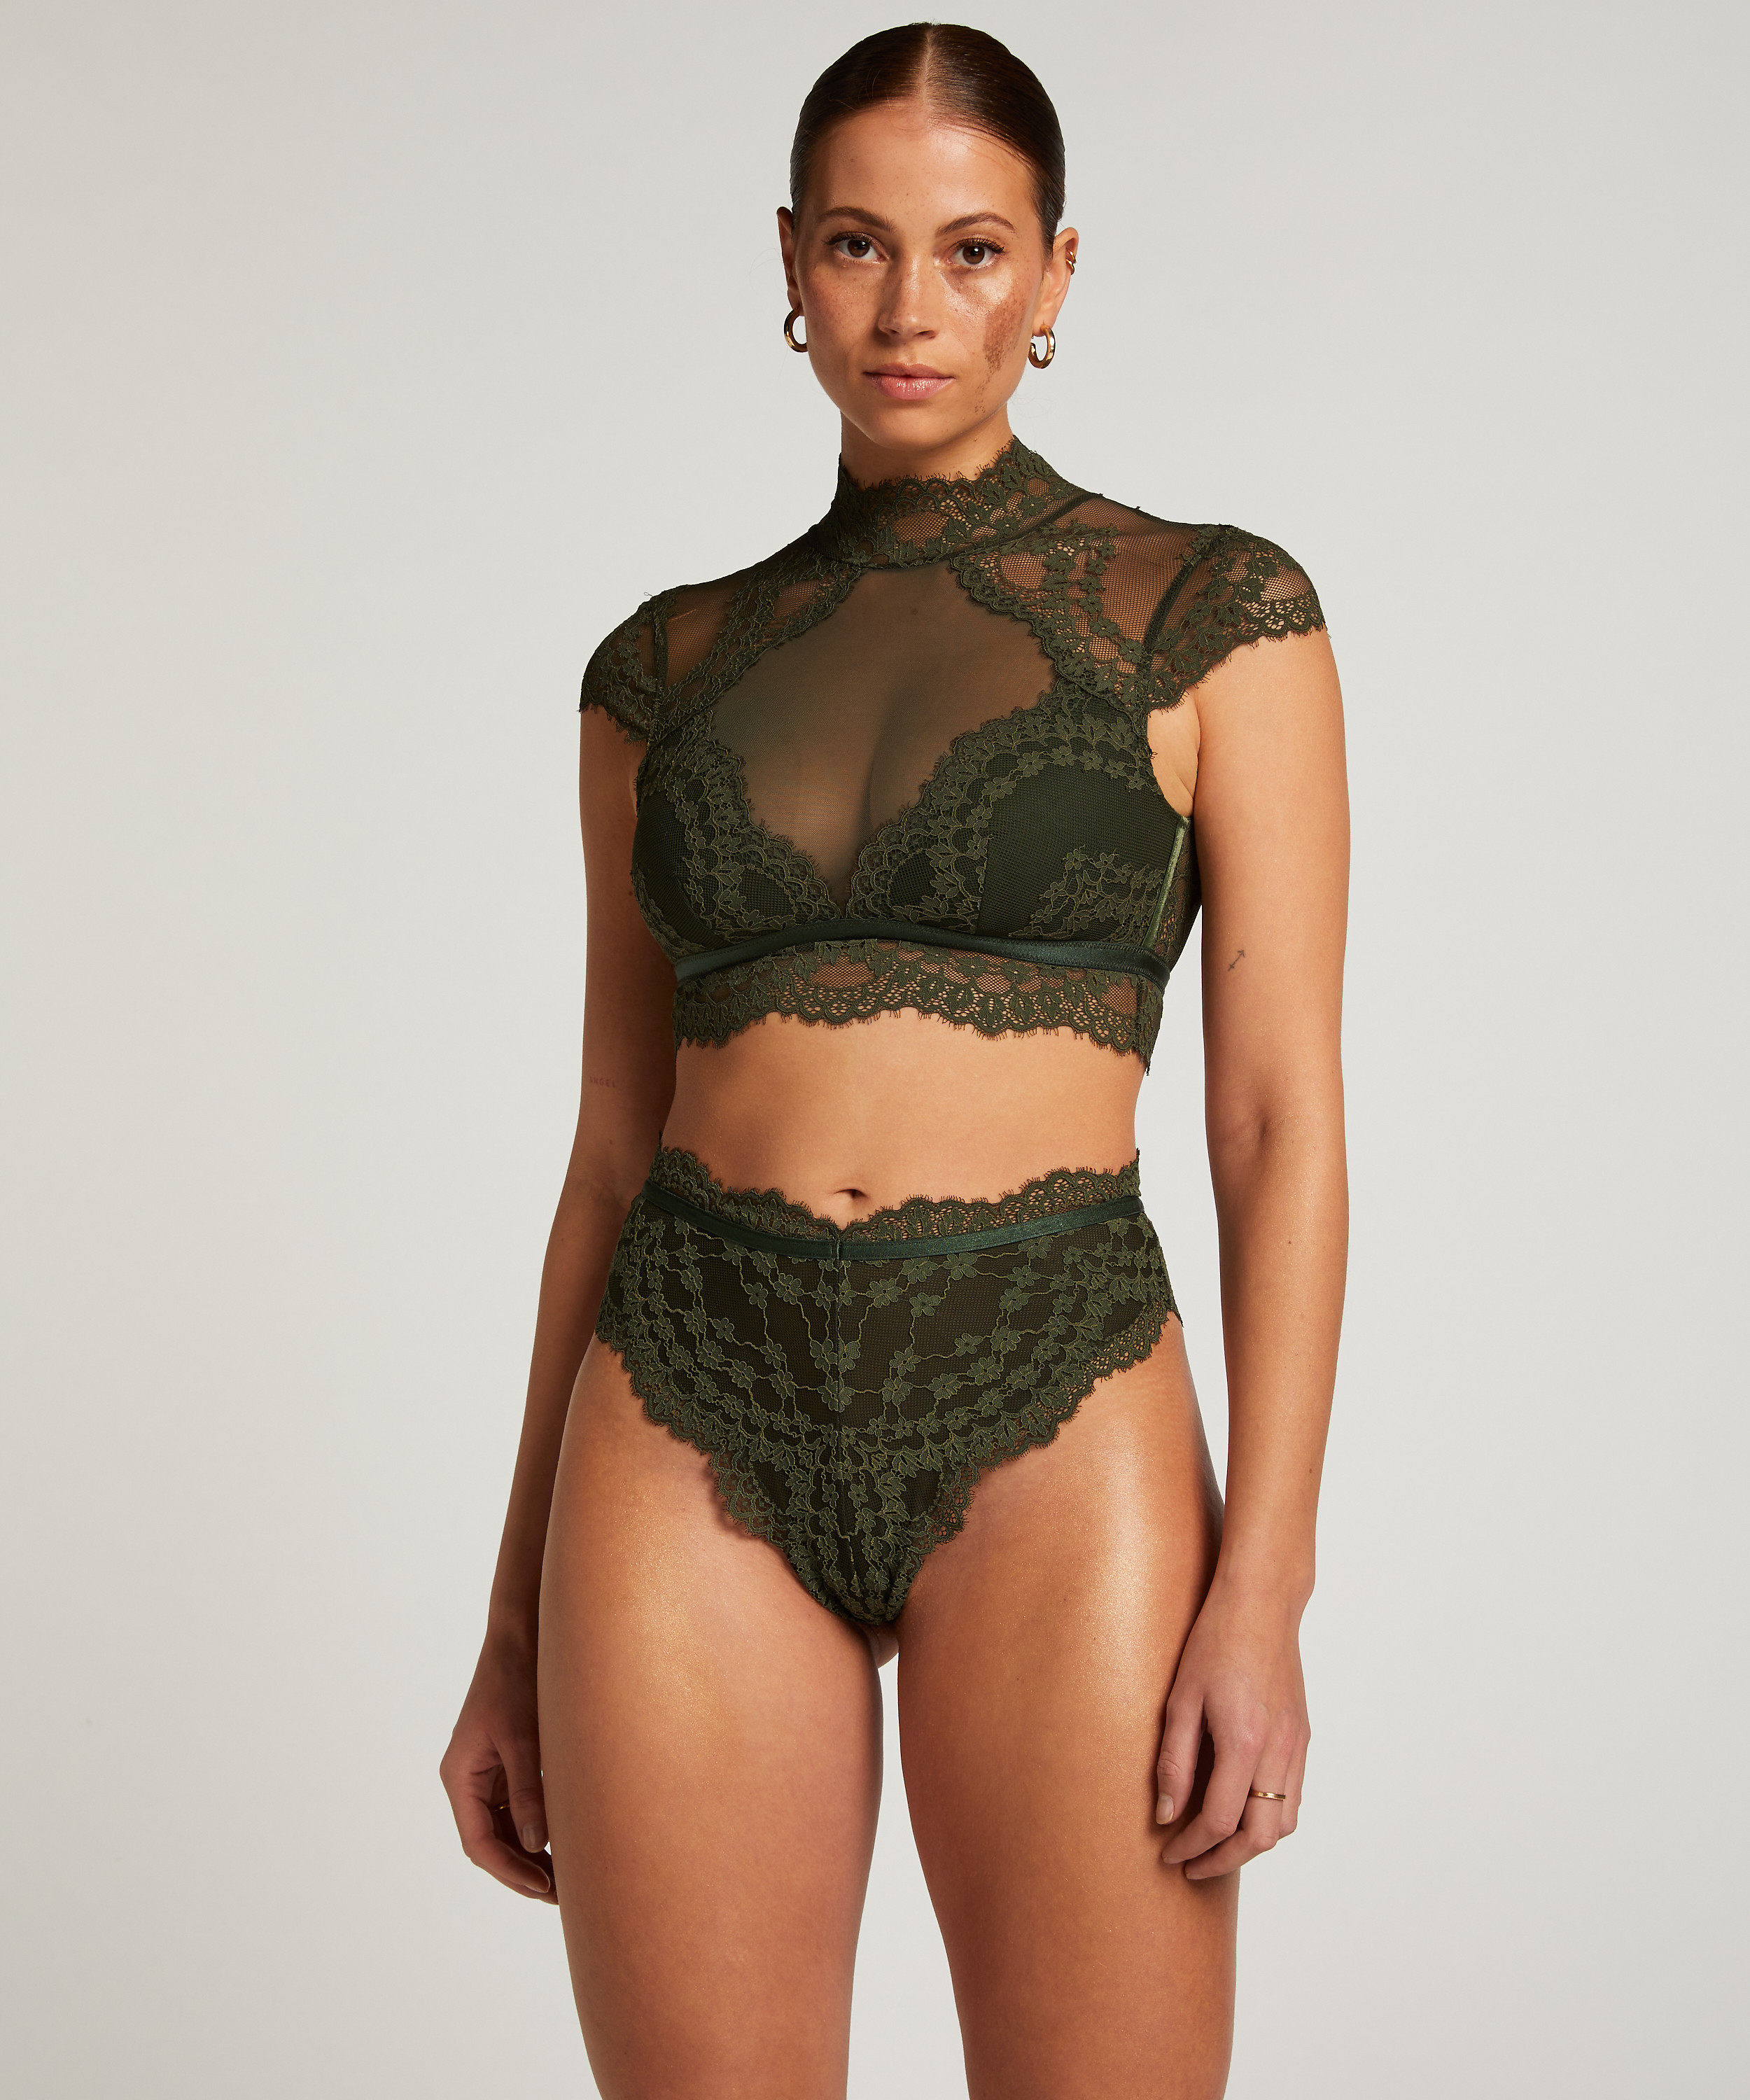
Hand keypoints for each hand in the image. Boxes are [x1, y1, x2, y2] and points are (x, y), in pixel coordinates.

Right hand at [439, 1633, 557, 1902]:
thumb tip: (539, 1843)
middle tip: (562, 1894)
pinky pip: (518, 1808)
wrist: (522, 1637)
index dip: (510, 1870)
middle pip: (492, 1842)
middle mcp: (469, 1781)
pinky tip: (566, 1843)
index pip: (480, 1843)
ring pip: (506, 1829)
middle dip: (523, 1870)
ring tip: (568, 1878)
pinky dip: (538, 1828)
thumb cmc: (516, 1680)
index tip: (543, 1886)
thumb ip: (528, 1790)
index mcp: (461, 1777)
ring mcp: (488, 1774)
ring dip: (532, 1853)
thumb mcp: (522, 1737)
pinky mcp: (508, 1764)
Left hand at [1154, 1582, 1309, 1880]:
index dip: (1191, 1846)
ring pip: (1285, 1824)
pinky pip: (1294, 1798)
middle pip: (1260, 1837)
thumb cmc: (1215, 1643)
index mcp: (1244, 1742)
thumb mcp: (1180, 1699)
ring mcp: (1297, 1747)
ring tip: (1215, 1845)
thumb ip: (1174, 1761)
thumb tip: (1166, 1814)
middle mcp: (1278, 1752)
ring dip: (1251, 1845)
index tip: (1168, 1852)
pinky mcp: (1304, 1739)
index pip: (1219, 1821)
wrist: (1261, 1606)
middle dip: (1224, 1860)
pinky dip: (1270, 1819)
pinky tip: (1242, 1811)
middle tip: (1192, 1865)